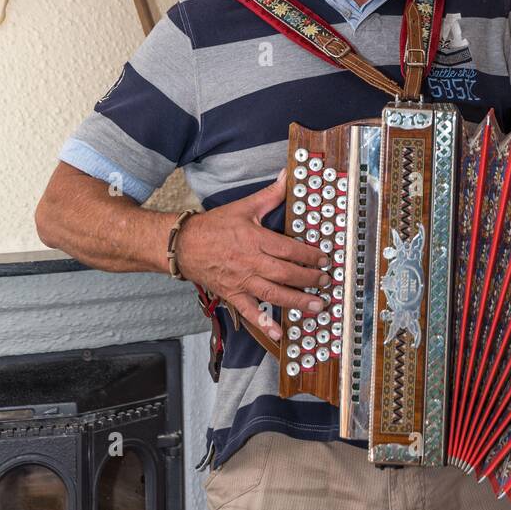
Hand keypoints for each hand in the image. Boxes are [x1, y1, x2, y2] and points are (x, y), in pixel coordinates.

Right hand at [174, 170, 330, 340]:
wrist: (184, 245)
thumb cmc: (214, 226)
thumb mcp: (243, 207)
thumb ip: (269, 195)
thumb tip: (286, 177)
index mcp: (255, 239)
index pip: (288, 248)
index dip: (309, 255)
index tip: (324, 259)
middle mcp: (251, 262)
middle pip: (285, 273)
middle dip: (309, 279)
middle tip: (326, 282)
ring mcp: (242, 281)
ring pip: (273, 294)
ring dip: (297, 301)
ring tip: (317, 307)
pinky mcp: (232, 294)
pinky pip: (250, 312)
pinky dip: (265, 323)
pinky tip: (279, 332)